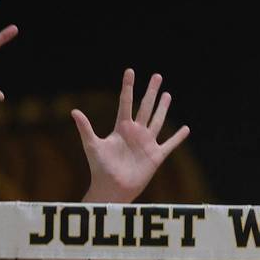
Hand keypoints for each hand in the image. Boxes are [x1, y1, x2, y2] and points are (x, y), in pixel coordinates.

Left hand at [73, 69, 190, 204]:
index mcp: (121, 128)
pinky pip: (170, 144)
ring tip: (167, 94)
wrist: (112, 189)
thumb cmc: (100, 169)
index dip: (128, 86)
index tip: (130, 71)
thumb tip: (74, 111)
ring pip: (158, 121)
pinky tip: (185, 129)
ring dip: (163, 108)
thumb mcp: (92, 146)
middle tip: (157, 76)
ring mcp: (147, 143)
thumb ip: (86, 128)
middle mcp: (135, 132)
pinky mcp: (156, 156)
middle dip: (151, 92)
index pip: (126, 102)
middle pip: (146, 107)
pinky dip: (178, 137)